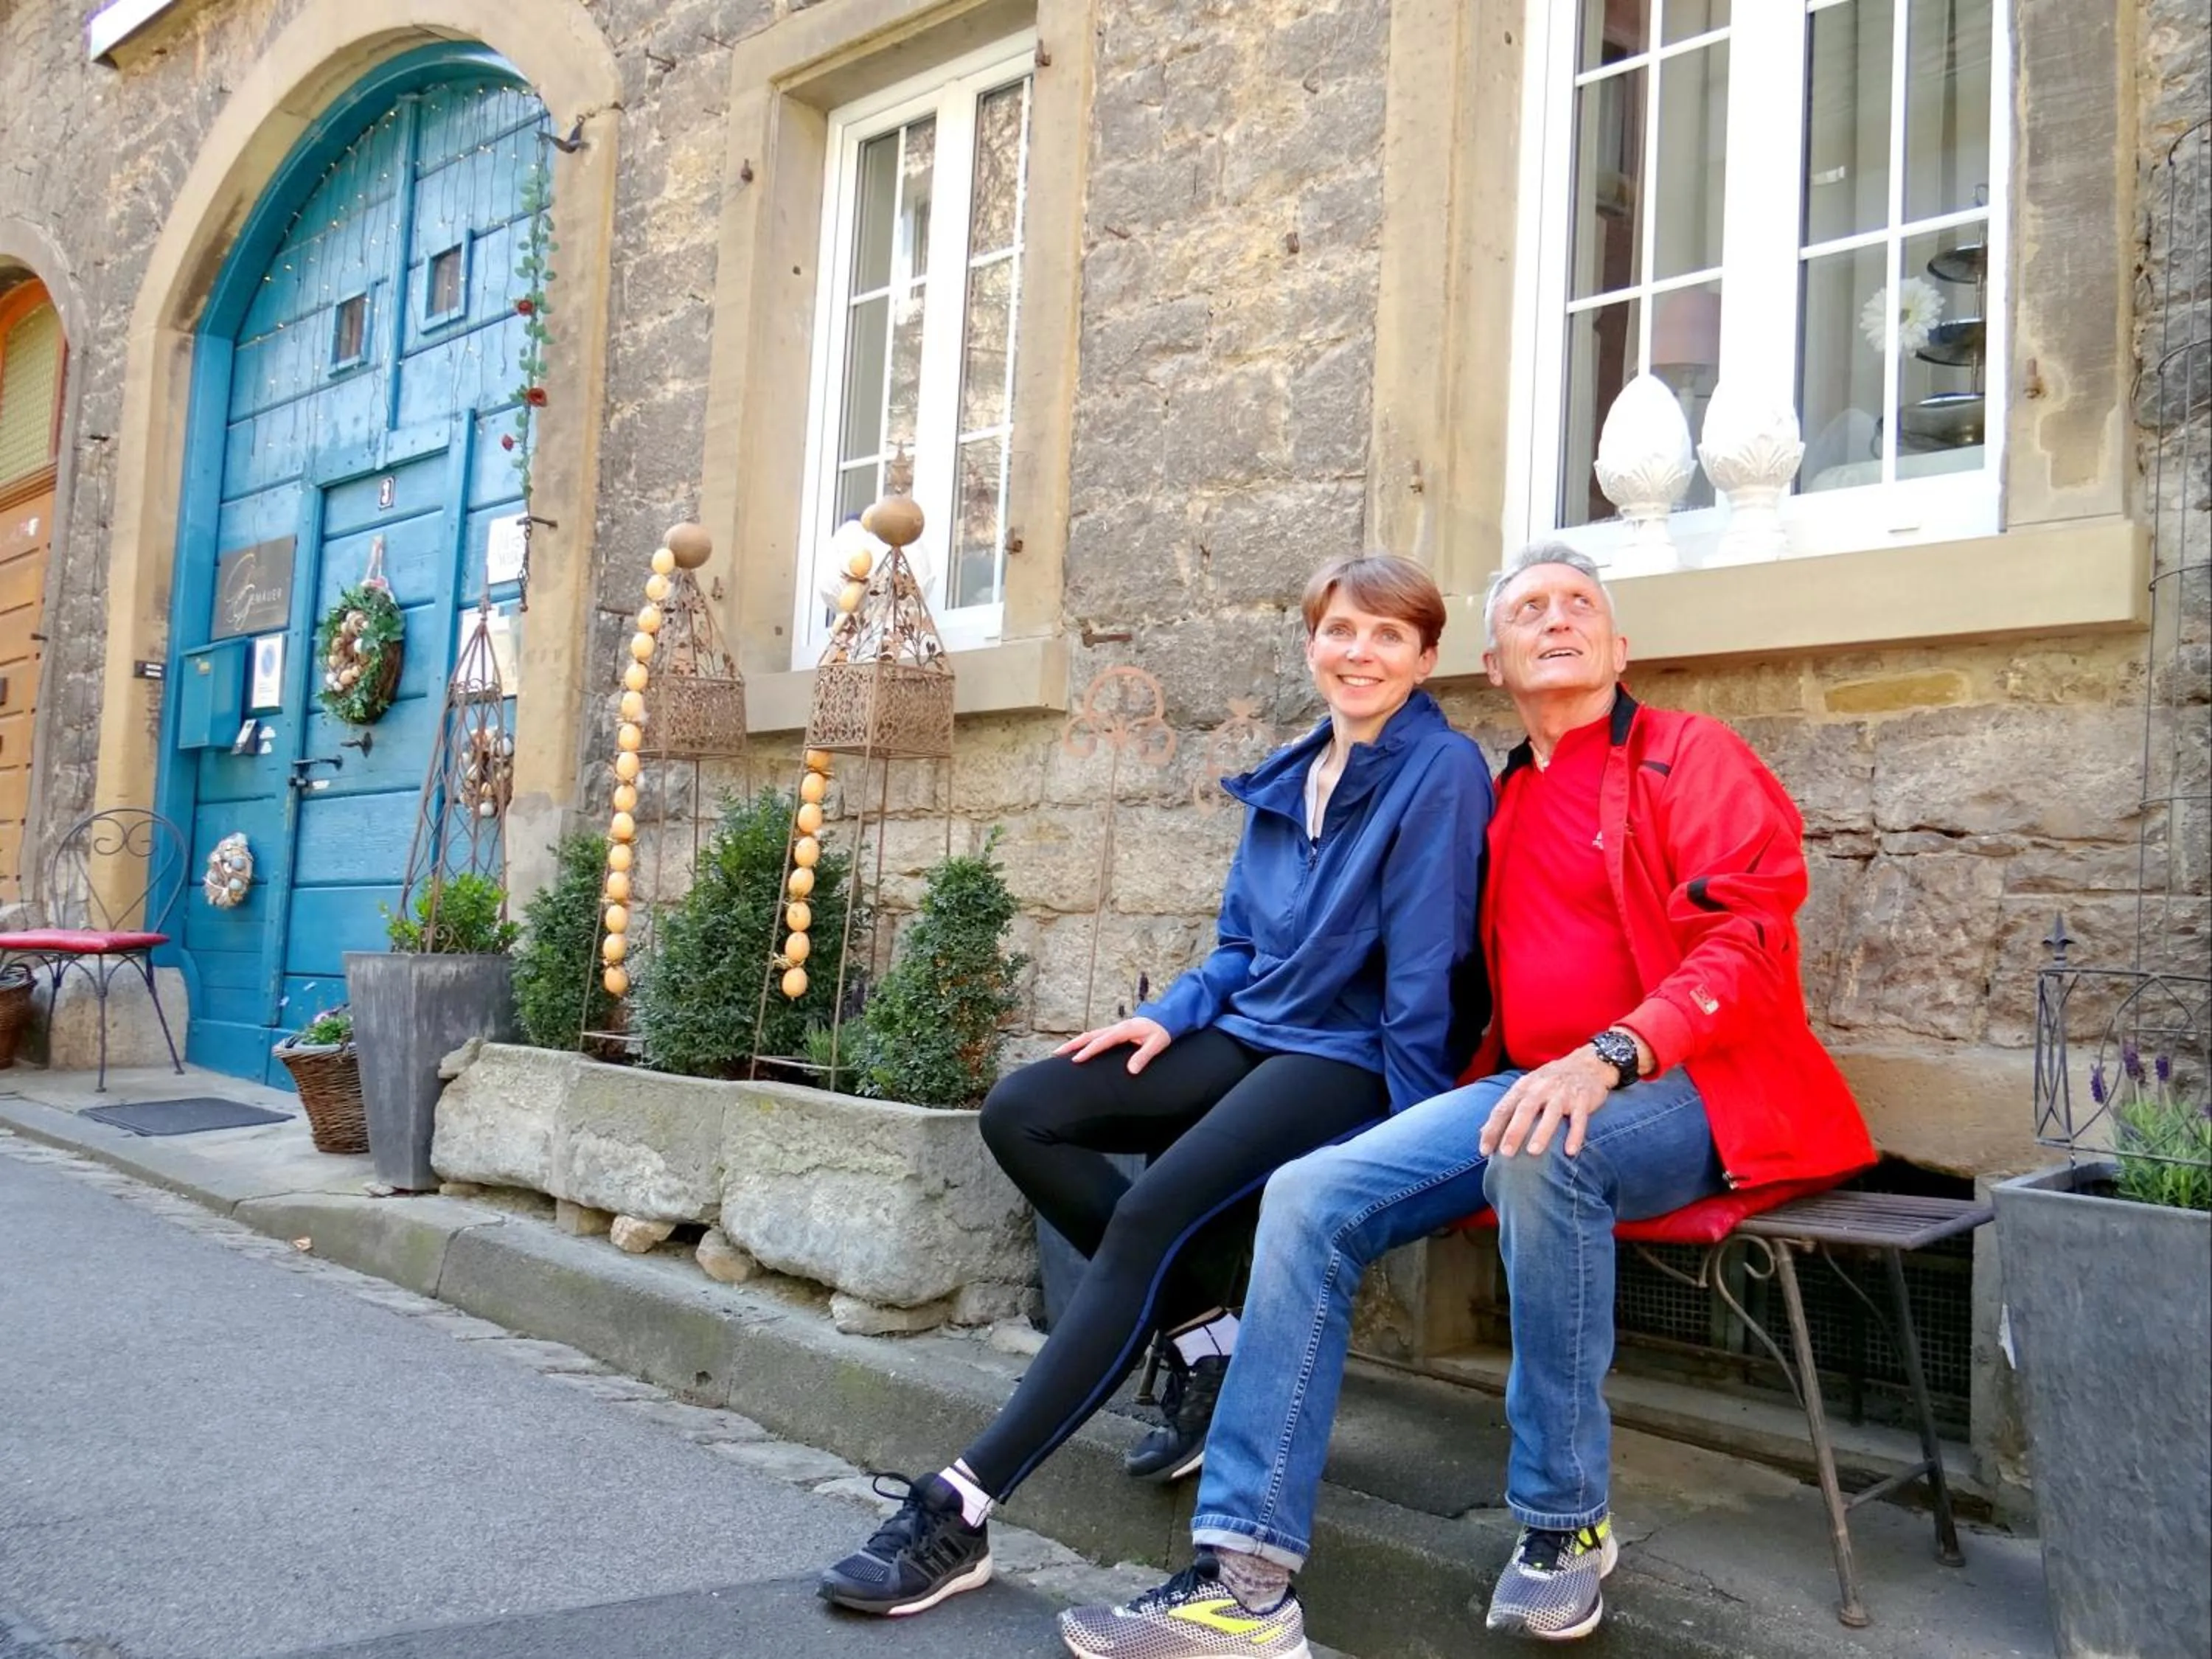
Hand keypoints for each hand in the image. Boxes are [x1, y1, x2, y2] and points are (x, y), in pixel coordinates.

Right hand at [1055, 1016, 1171, 1073]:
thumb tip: (1131, 1070)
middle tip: (1056, 1053)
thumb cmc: (1162, 1031)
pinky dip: (1083, 1042)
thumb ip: (1144, 1056)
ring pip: (1089, 1035)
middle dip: (1072, 1044)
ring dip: (1075, 1043)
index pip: (1102, 1041)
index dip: (1088, 1050)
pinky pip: (1095, 1036)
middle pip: (1089, 1035)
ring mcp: (1114, 1029)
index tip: (1076, 1059)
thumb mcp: (1157, 1044)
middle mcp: (1115, 1028)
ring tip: (1059, 1052)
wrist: (1167, 1018)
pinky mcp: (1114, 1031)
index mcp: (1124, 1030)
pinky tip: (1076, 1049)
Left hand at [1479, 1047, 1619, 1158]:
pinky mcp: (1583, 1099)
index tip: (1483, 1150)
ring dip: (1542, 1133)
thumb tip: (1483, 1132)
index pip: (1503, 1108)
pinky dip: (1575, 1134)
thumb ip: (1508, 1108)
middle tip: (1505, 1153)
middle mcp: (1541, 1088)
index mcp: (1524, 1087)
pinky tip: (1570, 1151)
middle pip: (1524, 1110)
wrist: (1588, 1063)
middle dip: (1514, 1131)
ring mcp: (1563, 1093)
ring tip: (1533, 1152)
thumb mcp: (1527, 1088)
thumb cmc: (1551, 1080)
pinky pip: (1579, 1119)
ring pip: (1551, 1114)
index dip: (1492, 1129)